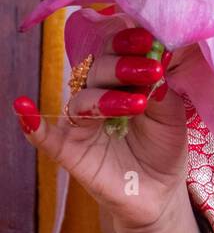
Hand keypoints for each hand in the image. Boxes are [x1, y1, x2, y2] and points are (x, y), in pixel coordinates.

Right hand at [13, 25, 191, 232]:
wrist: (159, 193)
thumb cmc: (163, 146)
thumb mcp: (172, 115)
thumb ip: (163, 88)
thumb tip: (160, 56)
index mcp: (120, 79)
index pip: (117, 51)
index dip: (129, 42)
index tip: (149, 38)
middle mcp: (96, 94)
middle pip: (98, 70)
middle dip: (123, 66)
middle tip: (151, 69)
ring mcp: (80, 122)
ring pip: (82, 100)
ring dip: (106, 98)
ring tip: (137, 105)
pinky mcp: (68, 150)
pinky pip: (44, 136)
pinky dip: (32, 123)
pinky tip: (23, 107)